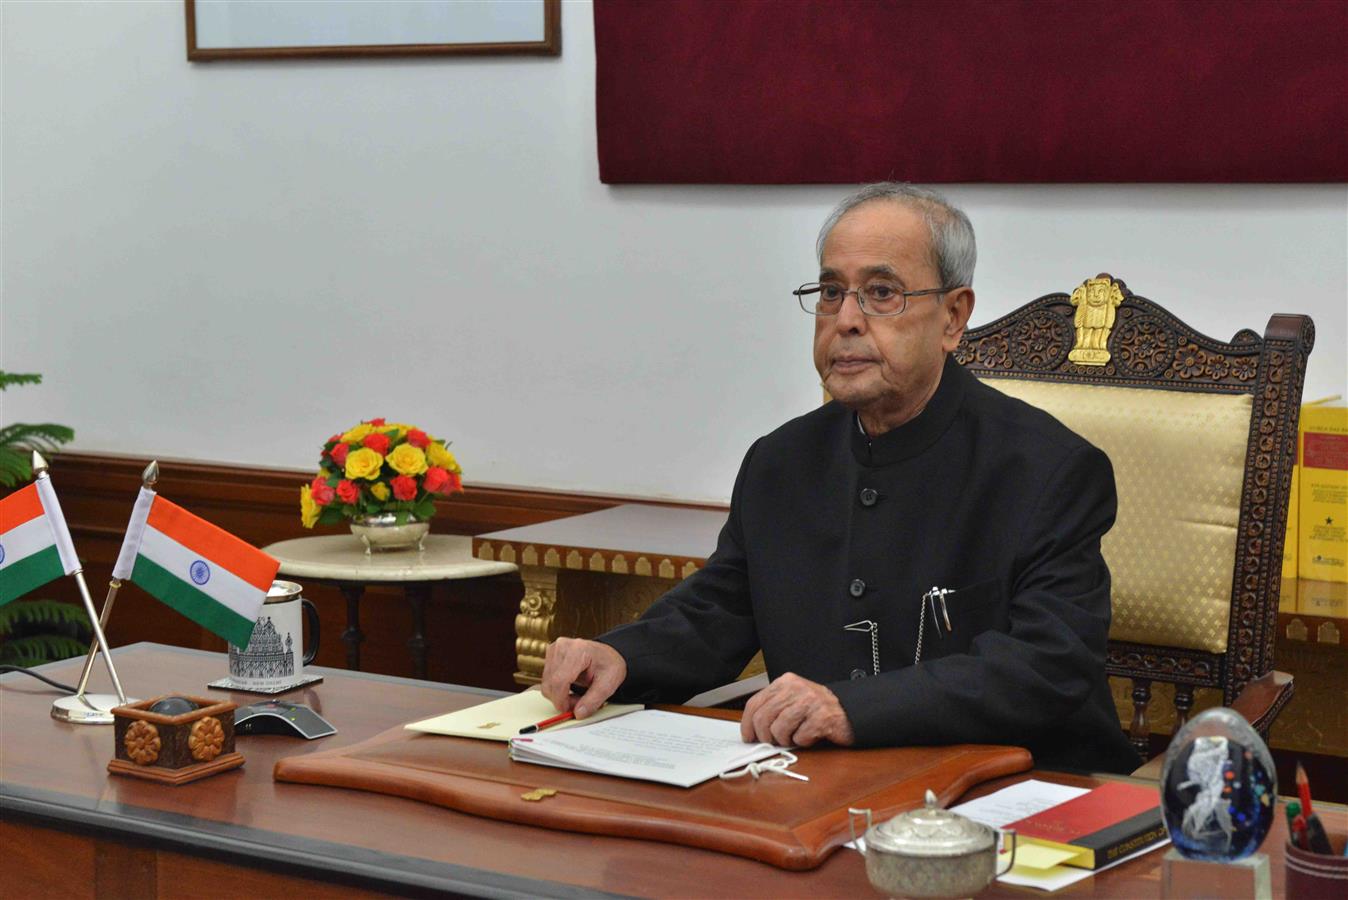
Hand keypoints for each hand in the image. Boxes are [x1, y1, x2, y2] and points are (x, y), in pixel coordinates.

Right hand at [541, 637, 626, 718]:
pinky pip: (547, 681)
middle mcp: (562, 647)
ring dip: (559, 696)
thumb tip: (578, 713)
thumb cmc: (609, 664)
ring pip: (547, 684)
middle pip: (551, 684)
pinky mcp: (550, 656)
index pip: (560, 680)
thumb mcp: (609, 684)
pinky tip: (570, 688)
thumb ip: (593, 700)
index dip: (561, 700)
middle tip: (580, 703)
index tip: (568, 710)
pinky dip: (557, 690)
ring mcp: (554, 650)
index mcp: (578, 650)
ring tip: (577, 695)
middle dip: (562, 700)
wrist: (608, 654)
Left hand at [740, 672, 854, 746]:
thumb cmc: (817, 710)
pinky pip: (800, 738)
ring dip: (786, 740)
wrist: (850, 711)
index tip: (747, 736)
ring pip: (779, 730)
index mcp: (785, 682)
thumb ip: (772, 708)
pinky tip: (811, 735)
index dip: (747, 723)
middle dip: (765, 736)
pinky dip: (804, 742)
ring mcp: (810, 701)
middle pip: (763, 718)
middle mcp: (796, 688)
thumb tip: (750, 727)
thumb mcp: (792, 701)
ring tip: (796, 736)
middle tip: (774, 741)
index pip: (755, 703)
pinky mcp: (822, 717)